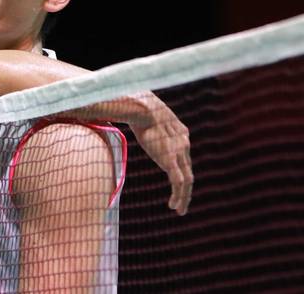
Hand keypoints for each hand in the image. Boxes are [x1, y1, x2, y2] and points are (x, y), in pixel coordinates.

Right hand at [129, 95, 192, 215]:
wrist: (143, 109)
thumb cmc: (138, 108)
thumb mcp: (147, 116)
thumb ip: (146, 123)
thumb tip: (128, 118)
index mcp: (181, 133)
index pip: (184, 157)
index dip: (181, 171)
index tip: (176, 183)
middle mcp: (184, 143)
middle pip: (188, 170)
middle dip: (186, 189)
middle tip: (182, 203)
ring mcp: (180, 152)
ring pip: (187, 180)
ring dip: (184, 196)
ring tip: (178, 209)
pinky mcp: (171, 161)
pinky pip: (178, 182)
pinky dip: (179, 196)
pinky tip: (174, 206)